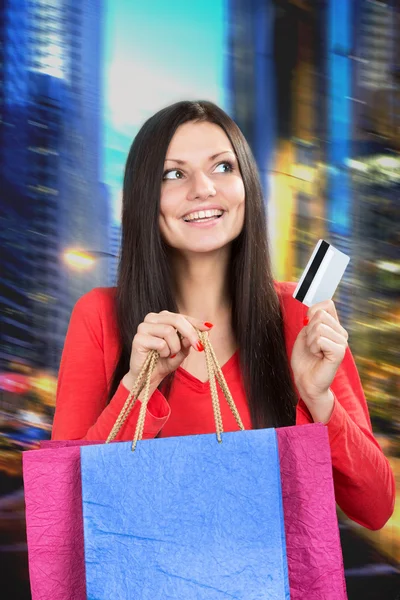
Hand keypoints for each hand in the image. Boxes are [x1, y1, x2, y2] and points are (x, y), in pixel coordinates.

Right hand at [122, 311, 211, 391]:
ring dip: (175, 347)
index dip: (196, 322)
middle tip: (199, 347)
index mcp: (162, 318)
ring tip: (170, 355)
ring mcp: (143, 327)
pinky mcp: (138, 339)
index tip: (209, 328)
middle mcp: (152, 318)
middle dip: (190, 334)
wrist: (149, 377)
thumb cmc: (165, 361)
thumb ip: (190, 339)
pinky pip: (160, 343)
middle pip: (176, 320)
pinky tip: (160, 356)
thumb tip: (205, 329)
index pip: (181, 316)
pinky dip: (165, 352)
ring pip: (169, 330)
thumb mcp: (182, 350)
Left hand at [290, 299, 348, 422]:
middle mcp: (341, 332)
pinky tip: (318, 356)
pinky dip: (313, 348)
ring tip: (315, 351)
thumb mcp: (305, 334)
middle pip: (320, 314)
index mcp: (334, 326)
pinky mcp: (340, 351)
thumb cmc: (304, 358)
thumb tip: (315, 311)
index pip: (327, 304)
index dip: (312, 312)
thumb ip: (311, 320)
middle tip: (311, 344)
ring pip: (318, 327)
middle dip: (308, 330)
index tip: (308, 326)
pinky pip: (320, 339)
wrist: (305, 380)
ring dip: (310, 341)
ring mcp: (342, 342)